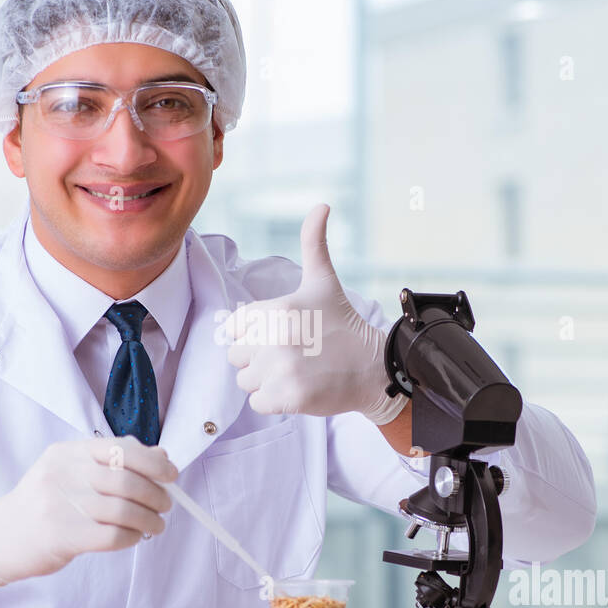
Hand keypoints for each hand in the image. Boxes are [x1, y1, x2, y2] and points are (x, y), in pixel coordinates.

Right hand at [0, 435, 178, 590]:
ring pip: (124, 510)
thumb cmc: (45, 504)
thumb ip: (114, 463)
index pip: (121, 448)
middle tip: (165, 506)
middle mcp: (64, 473)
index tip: (170, 476)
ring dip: (149, 520)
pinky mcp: (61, 535)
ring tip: (155, 526)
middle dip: (156, 495)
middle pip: (127, 480)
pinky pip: (113, 535)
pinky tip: (132, 538)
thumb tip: (161, 458)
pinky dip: (132, 537)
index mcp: (69, 452)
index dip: (153, 463)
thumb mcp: (73, 473)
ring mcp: (60, 504)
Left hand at [217, 203, 406, 424]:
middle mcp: (274, 339)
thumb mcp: (323, 280)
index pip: (235, 328)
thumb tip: (322, 204)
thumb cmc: (341, 323)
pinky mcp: (287, 398)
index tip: (282, 333)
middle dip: (259, 357)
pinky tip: (296, 388)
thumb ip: (314, 242)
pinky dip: (273, 401)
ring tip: (295, 370)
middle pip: (237, 356)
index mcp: (274, 309)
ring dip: (265, 380)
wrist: (372, 367)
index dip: (255, 332)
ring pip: (246, 381)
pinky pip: (257, 403)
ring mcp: (280, 370)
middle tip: (291, 353)